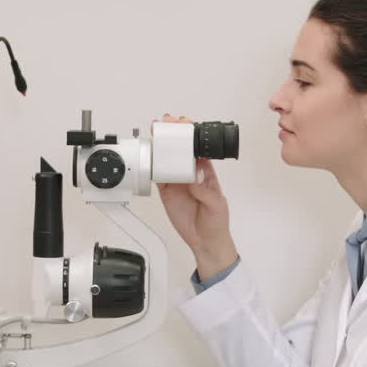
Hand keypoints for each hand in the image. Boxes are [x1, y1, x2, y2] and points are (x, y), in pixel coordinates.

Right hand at [154, 114, 238, 277]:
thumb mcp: (217, 204)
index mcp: (206, 172)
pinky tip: (149, 159)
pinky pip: (157, 176)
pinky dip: (152, 167)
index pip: (198, 149)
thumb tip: (194, 178)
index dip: (191, 136)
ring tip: (155, 137)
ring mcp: (177, 182)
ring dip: (161, 148)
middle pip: (180, 150)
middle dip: (173, 135)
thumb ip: (205, 191)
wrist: (205, 241)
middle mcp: (191, 174)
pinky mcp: (167, 191)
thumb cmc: (217, 222)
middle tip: (166, 125)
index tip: (185, 126)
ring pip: (167, 160)